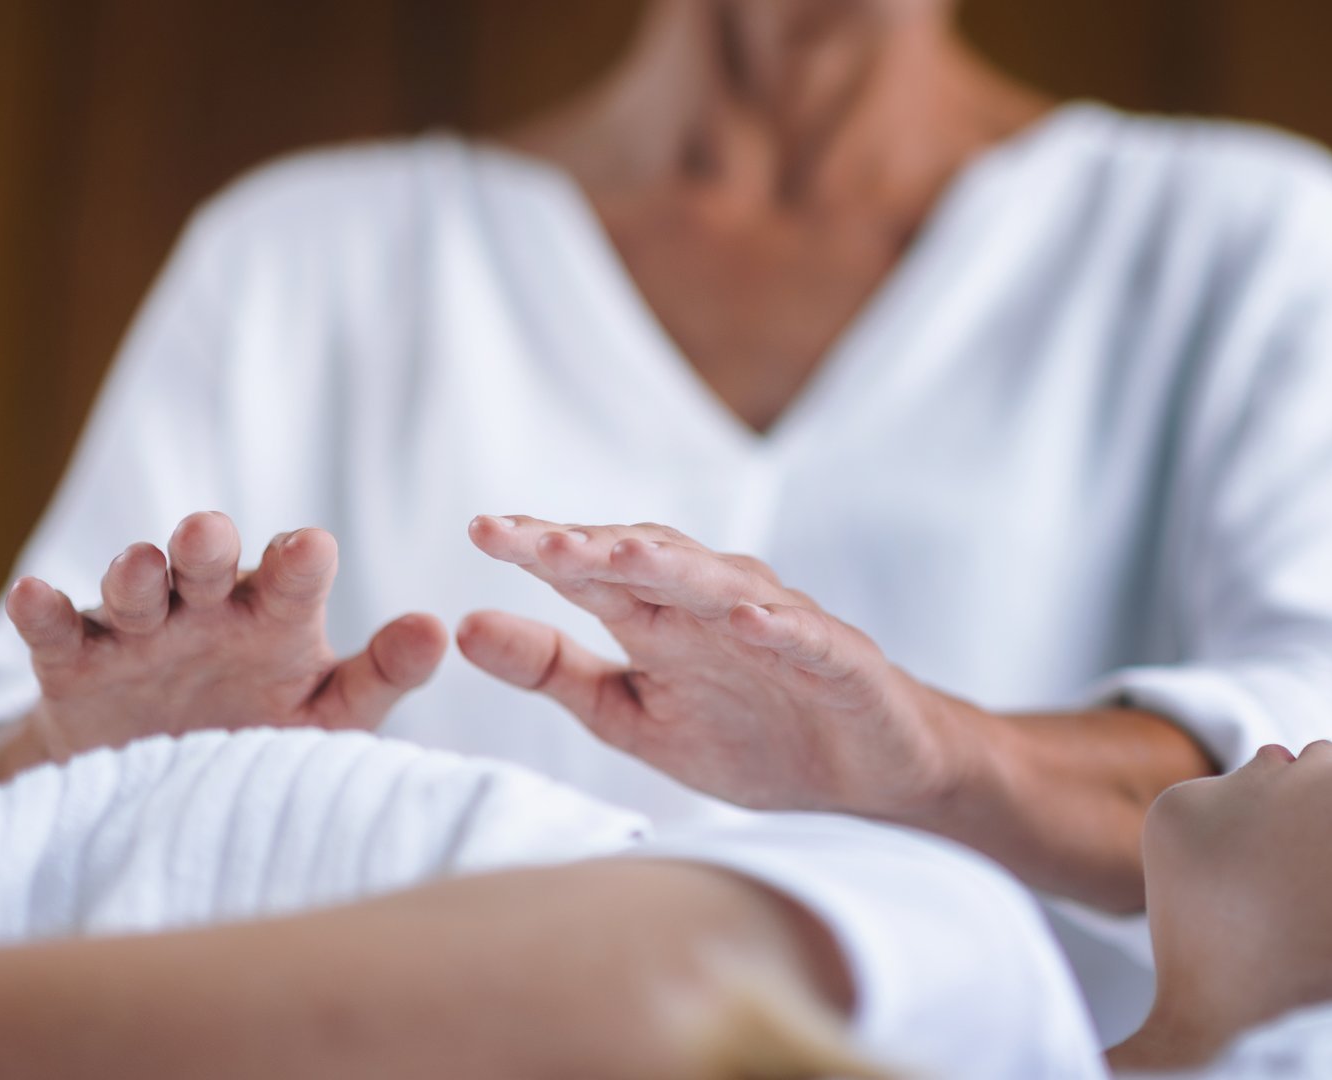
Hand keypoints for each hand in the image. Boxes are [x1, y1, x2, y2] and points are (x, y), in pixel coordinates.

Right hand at [0, 511, 447, 782]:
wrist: (169, 782)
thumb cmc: (268, 731)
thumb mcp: (330, 714)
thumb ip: (381, 675)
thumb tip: (439, 629)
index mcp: (276, 612)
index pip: (294, 574)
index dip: (300, 560)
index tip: (310, 550)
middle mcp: (209, 606)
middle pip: (207, 560)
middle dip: (206, 543)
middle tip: (208, 534)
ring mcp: (140, 629)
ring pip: (135, 586)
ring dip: (134, 572)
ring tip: (140, 567)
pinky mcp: (77, 663)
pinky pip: (57, 632)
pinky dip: (42, 612)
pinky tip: (30, 595)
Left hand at [457, 515, 963, 816]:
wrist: (869, 780)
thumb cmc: (749, 736)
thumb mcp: (630, 715)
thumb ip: (552, 672)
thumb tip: (462, 627)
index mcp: (659, 617)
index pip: (591, 570)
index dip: (540, 549)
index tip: (480, 532)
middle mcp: (714, 606)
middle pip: (646, 561)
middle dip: (588, 545)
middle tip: (527, 537)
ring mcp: (780, 626)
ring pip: (719, 584)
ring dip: (670, 565)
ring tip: (617, 552)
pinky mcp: (840, 661)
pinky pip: (805, 637)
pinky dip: (777, 624)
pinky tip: (744, 616)